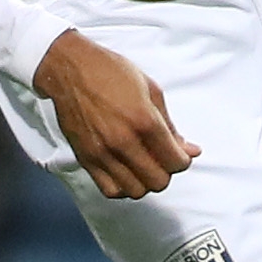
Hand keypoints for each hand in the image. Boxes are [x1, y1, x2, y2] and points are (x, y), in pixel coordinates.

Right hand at [36, 29, 197, 198]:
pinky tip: (125, 171)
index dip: (182, 160)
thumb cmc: (111, 73)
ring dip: (144, 182)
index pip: (176, 162)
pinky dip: (123, 187)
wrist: (71, 70)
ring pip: (135, 191)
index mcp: (144, 121)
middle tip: (161, 159)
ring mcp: (102, 153)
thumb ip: (171, 126)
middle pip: (158, 182)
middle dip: (166, 172)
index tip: (178, 154)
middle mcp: (123, 141)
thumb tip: (190, 150)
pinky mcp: (86, 158)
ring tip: (143, 165)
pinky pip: (110, 190)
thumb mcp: (151, 91)